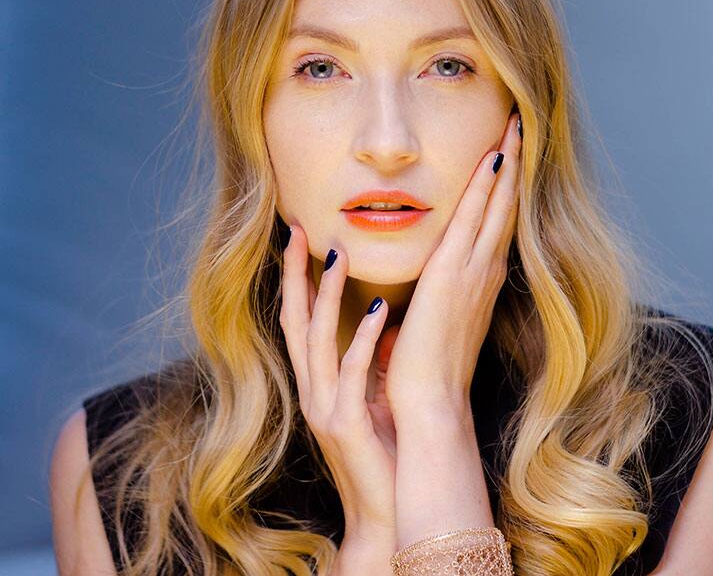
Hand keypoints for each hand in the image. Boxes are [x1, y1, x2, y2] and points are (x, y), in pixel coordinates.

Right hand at [279, 225, 397, 534]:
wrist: (386, 514)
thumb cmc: (381, 453)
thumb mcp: (370, 399)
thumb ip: (368, 362)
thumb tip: (382, 321)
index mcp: (318, 383)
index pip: (301, 321)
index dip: (297, 280)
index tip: (303, 238)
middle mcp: (313, 390)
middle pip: (295, 322)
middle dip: (295, 275)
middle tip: (297, 229)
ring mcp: (324, 407)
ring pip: (317, 340)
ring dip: (325, 296)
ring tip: (337, 255)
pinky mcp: (345, 424)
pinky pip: (351, 373)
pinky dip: (362, 339)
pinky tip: (380, 310)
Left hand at [384, 111, 521, 416]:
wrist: (431, 404)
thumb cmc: (429, 369)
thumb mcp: (437, 322)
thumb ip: (437, 296)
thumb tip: (424, 282)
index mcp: (480, 281)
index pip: (495, 222)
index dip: (504, 186)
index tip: (507, 152)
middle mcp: (485, 270)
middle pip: (505, 205)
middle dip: (513, 162)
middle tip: (519, 123)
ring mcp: (474, 270)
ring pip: (497, 204)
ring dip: (506, 163)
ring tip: (513, 126)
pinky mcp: (454, 273)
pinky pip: (475, 219)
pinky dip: (487, 187)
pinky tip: (493, 158)